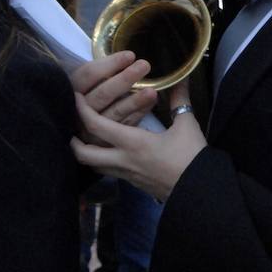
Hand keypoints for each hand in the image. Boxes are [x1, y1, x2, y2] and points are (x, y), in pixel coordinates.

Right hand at [70, 50, 158, 129]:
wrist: (79, 126)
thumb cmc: (87, 93)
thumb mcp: (86, 81)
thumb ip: (100, 71)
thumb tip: (128, 57)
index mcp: (70, 90)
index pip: (88, 75)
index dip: (109, 64)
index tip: (130, 55)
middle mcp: (78, 111)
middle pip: (102, 94)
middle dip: (124, 79)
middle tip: (144, 65)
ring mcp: (90, 128)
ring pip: (114, 113)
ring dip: (134, 100)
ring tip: (152, 90)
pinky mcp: (104, 140)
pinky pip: (124, 125)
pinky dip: (139, 113)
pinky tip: (152, 101)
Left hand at [70, 81, 206, 201]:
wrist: (200, 192)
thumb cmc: (192, 157)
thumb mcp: (187, 125)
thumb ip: (179, 101)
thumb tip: (181, 79)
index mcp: (133, 143)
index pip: (97, 125)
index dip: (82, 110)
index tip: (75, 96)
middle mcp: (123, 160)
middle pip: (84, 154)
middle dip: (72, 140)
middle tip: (71, 126)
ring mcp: (127, 174)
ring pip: (94, 166)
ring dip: (86, 152)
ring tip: (87, 137)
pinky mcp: (134, 183)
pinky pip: (109, 170)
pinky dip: (102, 160)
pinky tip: (110, 150)